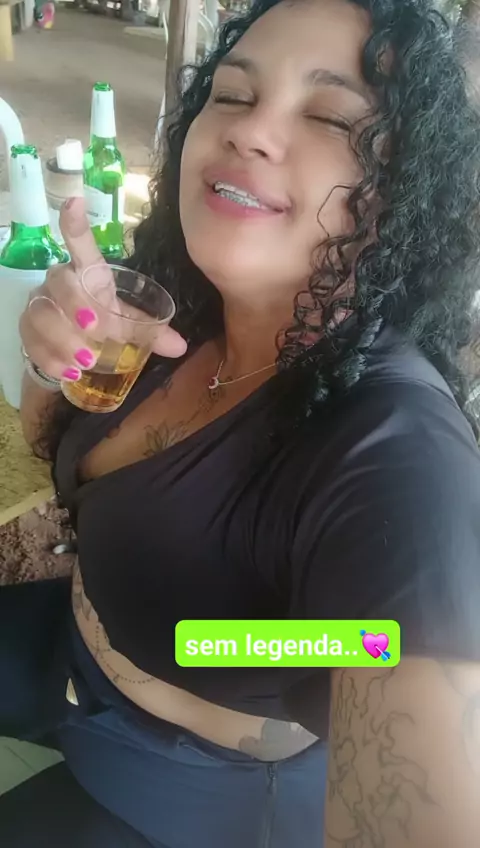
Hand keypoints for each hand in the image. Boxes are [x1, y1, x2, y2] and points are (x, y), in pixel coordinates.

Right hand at [19, 197, 186, 381]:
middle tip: (95, 329)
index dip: (75, 224)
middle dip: (74, 304)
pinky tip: (69, 372)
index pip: (80, 244)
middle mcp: (59, 284)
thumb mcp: (126, 324)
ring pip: (41, 314)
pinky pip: (31, 343)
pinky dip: (51, 359)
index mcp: (87, 274)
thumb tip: (181, 346)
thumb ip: (150, 332)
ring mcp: (40, 307)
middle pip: (59, 282)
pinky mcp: (28, 333)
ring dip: (63, 338)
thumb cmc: (99, 323)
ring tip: (87, 360)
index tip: (74, 202)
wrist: (69, 349)